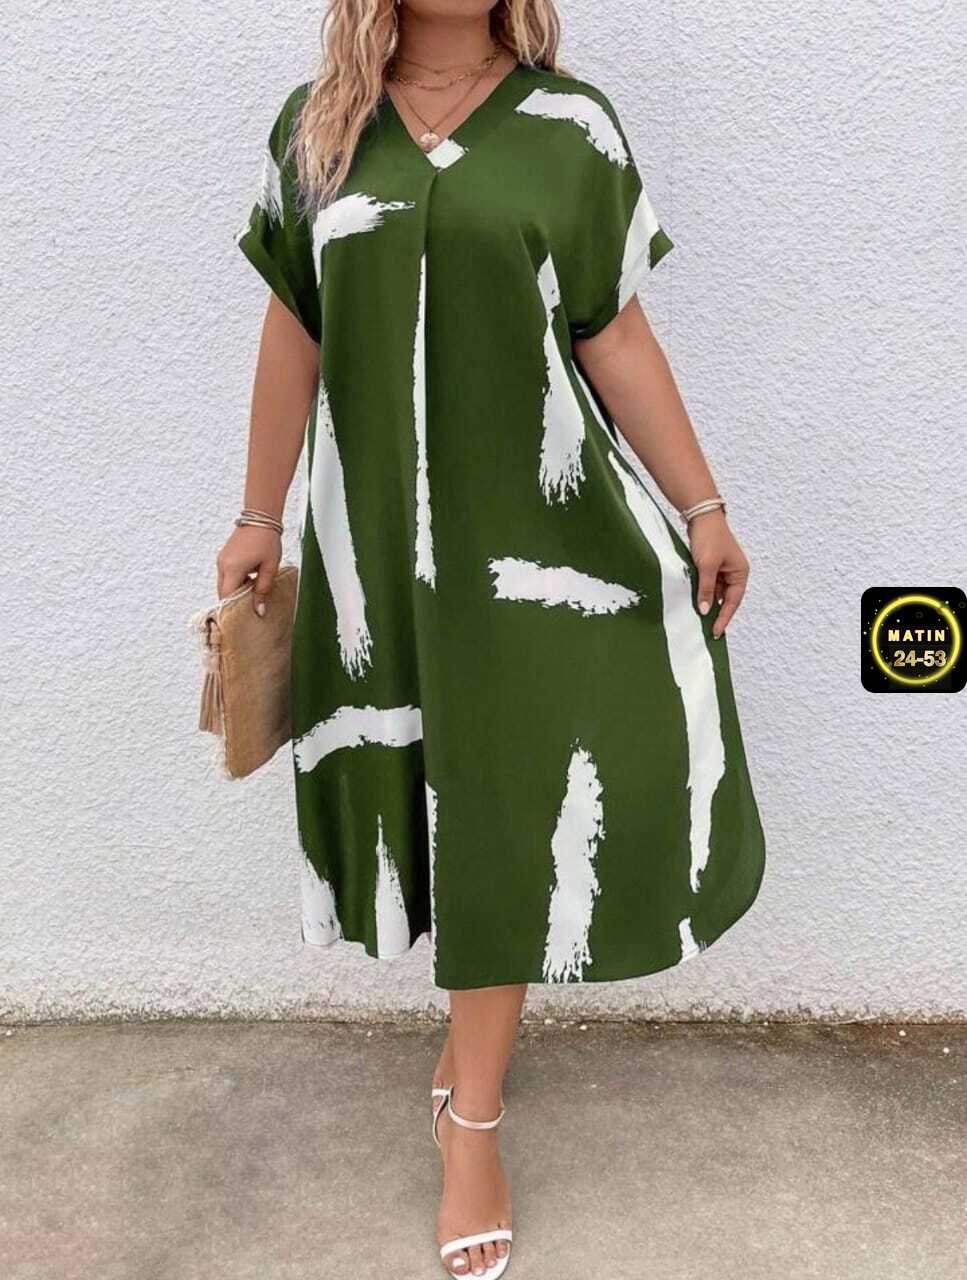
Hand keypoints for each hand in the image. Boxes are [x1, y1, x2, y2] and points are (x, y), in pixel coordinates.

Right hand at [215, 524, 281, 615]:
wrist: (261, 518)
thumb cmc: (268, 541)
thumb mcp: (270, 568)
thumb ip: (263, 590)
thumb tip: (259, 611)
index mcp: (233, 568)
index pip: (227, 597)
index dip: (233, 610)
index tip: (243, 619)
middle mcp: (222, 565)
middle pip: (223, 592)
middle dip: (234, 602)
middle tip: (248, 610)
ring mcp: (221, 560)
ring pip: (224, 584)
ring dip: (235, 591)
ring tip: (252, 594)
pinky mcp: (224, 556)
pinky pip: (226, 575)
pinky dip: (235, 582)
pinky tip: (250, 581)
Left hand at [687, 509, 749, 638]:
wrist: (700, 515)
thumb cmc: (709, 537)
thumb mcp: (706, 566)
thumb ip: (706, 589)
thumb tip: (704, 610)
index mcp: (740, 573)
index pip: (733, 602)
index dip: (724, 618)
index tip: (716, 632)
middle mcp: (734, 572)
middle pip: (726, 599)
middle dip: (716, 613)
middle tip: (707, 630)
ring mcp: (723, 569)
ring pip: (715, 592)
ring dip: (707, 602)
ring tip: (698, 618)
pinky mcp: (711, 565)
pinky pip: (708, 584)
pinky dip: (701, 592)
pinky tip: (693, 601)